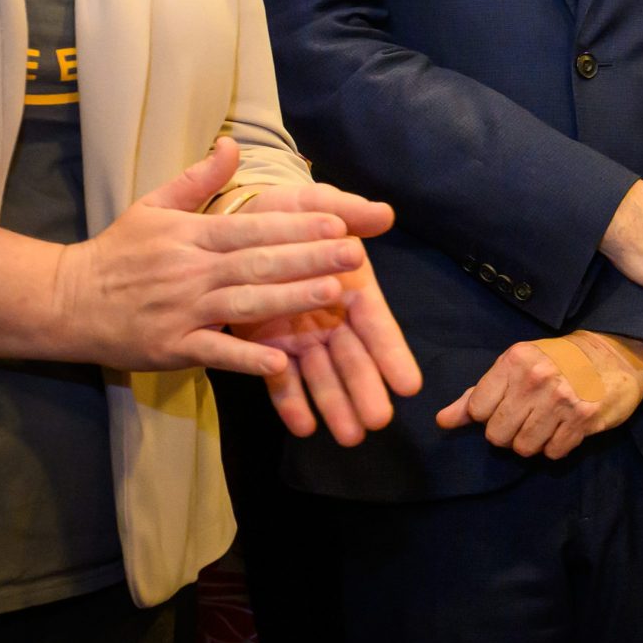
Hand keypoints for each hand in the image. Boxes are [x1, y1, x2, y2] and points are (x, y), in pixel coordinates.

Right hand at [49, 138, 366, 378]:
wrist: (65, 301)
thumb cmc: (118, 252)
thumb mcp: (152, 205)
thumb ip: (198, 179)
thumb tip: (232, 143)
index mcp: (189, 235)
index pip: (251, 227)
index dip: (295, 226)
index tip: (337, 221)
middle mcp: (190, 271)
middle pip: (258, 263)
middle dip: (309, 258)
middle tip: (355, 253)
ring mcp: (181, 311)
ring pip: (245, 303)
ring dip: (290, 299)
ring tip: (334, 293)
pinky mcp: (171, 347)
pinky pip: (215, 352)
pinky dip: (246, 358)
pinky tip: (281, 361)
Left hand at [225, 181, 421, 446]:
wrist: (233, 225)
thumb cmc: (282, 215)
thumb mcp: (312, 204)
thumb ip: (344, 209)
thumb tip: (384, 214)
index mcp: (348, 284)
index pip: (375, 323)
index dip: (391, 352)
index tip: (410, 384)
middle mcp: (328, 316)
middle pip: (352, 357)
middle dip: (365, 390)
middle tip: (379, 421)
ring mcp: (298, 335)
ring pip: (321, 375)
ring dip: (335, 404)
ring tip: (350, 438)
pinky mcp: (265, 347)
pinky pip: (280, 378)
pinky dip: (292, 402)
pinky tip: (304, 428)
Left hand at [435, 330, 642, 459]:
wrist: (618, 353)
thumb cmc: (561, 360)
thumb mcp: (518, 366)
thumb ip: (479, 394)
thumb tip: (442, 421)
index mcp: (515, 361)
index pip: (476, 410)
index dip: (488, 414)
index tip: (505, 404)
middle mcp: (536, 379)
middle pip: (497, 434)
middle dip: (509, 432)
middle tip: (527, 417)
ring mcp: (561, 400)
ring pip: (524, 448)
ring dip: (533, 442)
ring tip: (547, 423)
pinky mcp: (584, 419)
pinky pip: (553, 453)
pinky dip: (557, 446)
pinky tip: (565, 427)